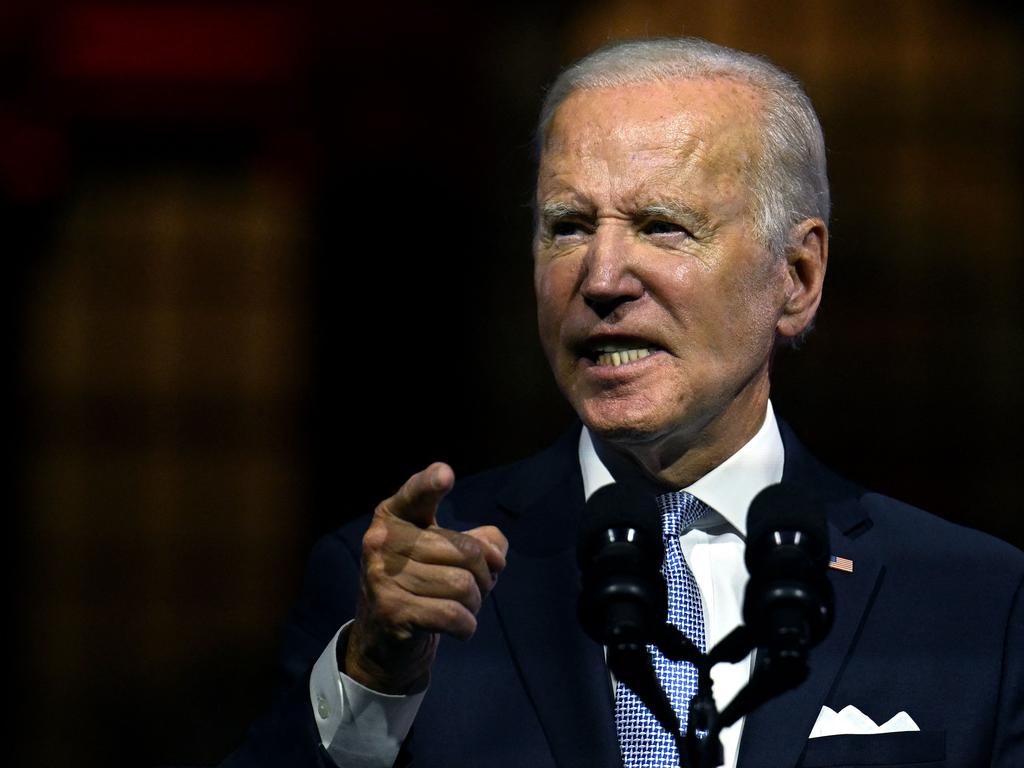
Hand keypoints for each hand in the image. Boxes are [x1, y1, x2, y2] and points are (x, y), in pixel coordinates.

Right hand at [344, 462, 507, 693]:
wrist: (383, 638)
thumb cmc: (423, 583)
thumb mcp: (446, 553)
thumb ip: (480, 541)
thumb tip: (495, 552)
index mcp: (394, 515)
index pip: (416, 494)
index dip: (431, 483)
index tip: (446, 474)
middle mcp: (381, 540)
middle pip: (466, 551)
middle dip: (485, 575)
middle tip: (477, 586)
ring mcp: (382, 576)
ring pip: (463, 585)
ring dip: (475, 603)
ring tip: (463, 606)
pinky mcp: (392, 611)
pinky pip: (454, 614)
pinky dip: (467, 625)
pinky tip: (458, 626)